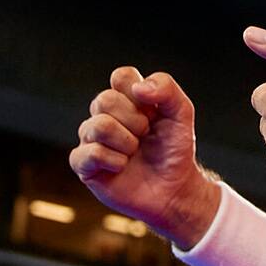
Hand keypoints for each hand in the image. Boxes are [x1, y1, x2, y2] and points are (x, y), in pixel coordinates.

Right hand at [70, 67, 221, 246]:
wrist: (174, 189)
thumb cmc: (174, 150)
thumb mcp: (181, 114)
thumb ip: (166, 89)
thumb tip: (138, 88)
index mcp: (125, 99)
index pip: (120, 76)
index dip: (138, 93)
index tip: (153, 112)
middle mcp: (104, 115)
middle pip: (104, 99)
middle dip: (134, 121)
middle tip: (146, 136)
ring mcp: (91, 139)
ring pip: (98, 126)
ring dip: (126, 143)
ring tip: (134, 153)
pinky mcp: (84, 164)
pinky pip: (89, 153)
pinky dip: (113, 161)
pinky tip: (122, 168)